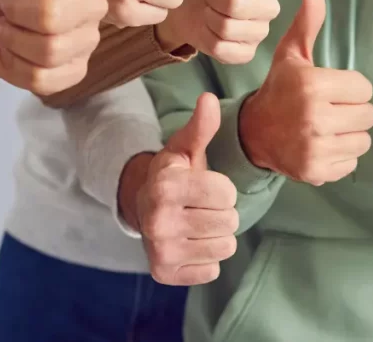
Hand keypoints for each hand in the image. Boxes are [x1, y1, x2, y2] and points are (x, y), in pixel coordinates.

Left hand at [0, 0, 108, 94]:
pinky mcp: (72, 73)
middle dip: (11, 9)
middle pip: (52, 17)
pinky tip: (15, 49)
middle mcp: (96, 5)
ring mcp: (86, 41)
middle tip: (6, 1)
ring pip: (49, 49)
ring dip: (12, 36)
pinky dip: (18, 65)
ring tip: (8, 24)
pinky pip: (46, 79)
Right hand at [122, 93, 237, 285]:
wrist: (142, 209)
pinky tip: (190, 244)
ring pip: (225, 247)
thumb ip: (202, 126)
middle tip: (202, 207)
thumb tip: (209, 99)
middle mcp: (158, 220)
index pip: (227, 193)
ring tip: (198, 224)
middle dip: (223, 212)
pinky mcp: (163, 274)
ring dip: (218, 236)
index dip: (224, 189)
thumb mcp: (185, 148)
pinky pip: (212, 270)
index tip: (207, 187)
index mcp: (165, 186)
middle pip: (230, 221)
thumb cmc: (174, 175)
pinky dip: (207, 258)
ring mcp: (160, 250)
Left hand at [156, 0, 285, 62]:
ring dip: (209, 18)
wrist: (182, 1)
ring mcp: (260, 32)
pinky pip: (227, 50)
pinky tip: (209, 29)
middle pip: (238, 6)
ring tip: (208, 10)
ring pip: (230, 28)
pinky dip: (211, 40)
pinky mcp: (246, 54)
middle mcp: (272, 6)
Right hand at [239, 0, 372, 184]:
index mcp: (312, 85)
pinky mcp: (316, 172)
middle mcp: (314, 118)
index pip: (364, 88)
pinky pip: (351, 162)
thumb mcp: (291, 54)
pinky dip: (340, 156)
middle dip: (353, 111)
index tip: (331, 89)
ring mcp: (315, 148)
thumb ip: (307, 24)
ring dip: (350, 134)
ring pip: (363, 140)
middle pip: (368, 115)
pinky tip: (321, 145)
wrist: (253, 132)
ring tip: (327, 127)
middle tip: (330, 109)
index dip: (351, 88)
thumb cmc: (279, 89)